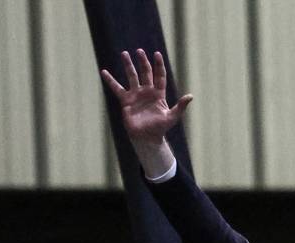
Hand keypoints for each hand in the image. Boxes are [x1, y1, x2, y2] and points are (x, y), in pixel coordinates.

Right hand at [101, 49, 191, 174]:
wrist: (146, 138)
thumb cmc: (160, 128)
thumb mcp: (172, 117)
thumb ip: (180, 106)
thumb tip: (190, 96)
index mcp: (158, 94)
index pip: (159, 75)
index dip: (158, 65)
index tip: (157, 54)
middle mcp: (147, 92)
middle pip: (145, 72)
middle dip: (143, 61)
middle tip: (139, 51)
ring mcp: (136, 95)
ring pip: (132, 76)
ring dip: (128, 65)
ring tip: (124, 53)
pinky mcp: (126, 101)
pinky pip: (117, 88)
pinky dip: (110, 80)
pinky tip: (104, 72)